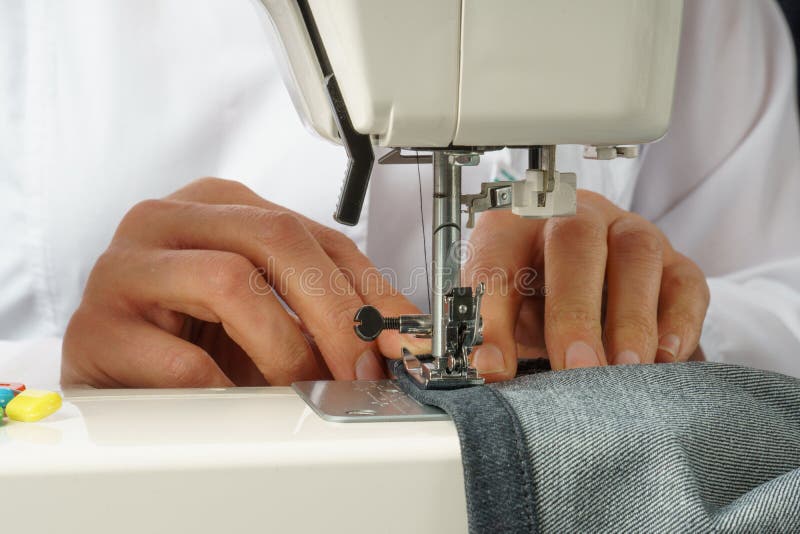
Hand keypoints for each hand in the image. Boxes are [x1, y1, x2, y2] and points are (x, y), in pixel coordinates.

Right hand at [62, 178, 423, 386]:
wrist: (114, 370)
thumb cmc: (195, 334)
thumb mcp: (270, 307)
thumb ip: (328, 309)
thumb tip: (400, 338)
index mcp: (219, 204)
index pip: (314, 234)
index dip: (368, 290)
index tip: (400, 341)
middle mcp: (169, 218)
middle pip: (275, 240)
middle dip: (335, 313)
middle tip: (361, 369)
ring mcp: (125, 267)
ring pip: (231, 282)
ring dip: (284, 348)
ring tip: (299, 387)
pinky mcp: (95, 327)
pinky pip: (182, 359)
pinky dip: (228, 390)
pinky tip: (238, 402)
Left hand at [465, 190, 708, 380]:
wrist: (578, 291)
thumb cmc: (530, 300)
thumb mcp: (501, 315)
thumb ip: (491, 336)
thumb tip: (489, 367)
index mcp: (515, 226)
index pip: (498, 258)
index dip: (494, 314)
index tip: (494, 365)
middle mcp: (574, 217)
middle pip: (576, 241)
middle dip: (575, 311)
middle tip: (575, 367)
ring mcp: (628, 232)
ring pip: (637, 255)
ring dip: (631, 318)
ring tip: (622, 369)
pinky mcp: (672, 261)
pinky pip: (684, 282)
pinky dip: (678, 321)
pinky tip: (665, 357)